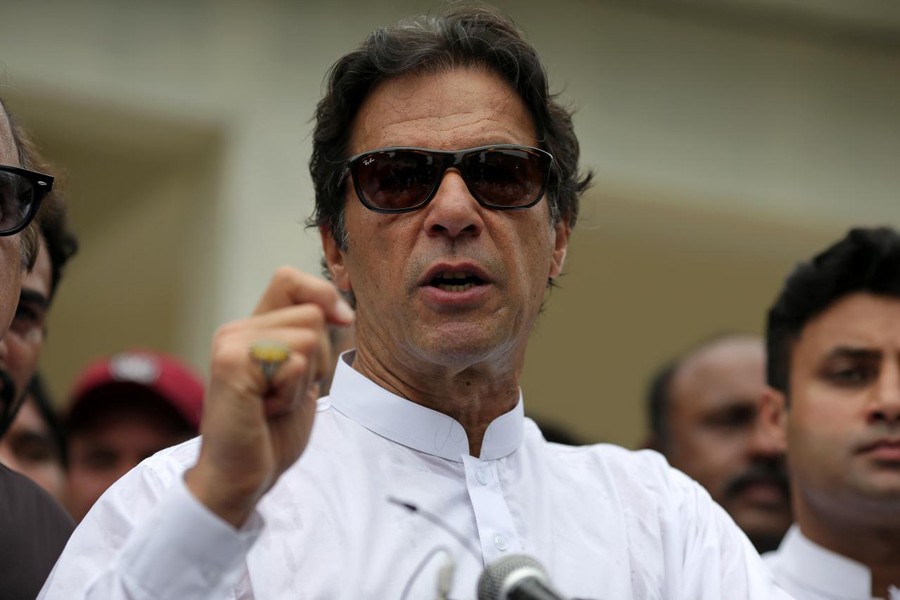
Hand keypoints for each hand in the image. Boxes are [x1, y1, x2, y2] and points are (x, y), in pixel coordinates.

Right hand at [185, 267, 353, 526]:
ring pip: (309, 337)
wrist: (241, 476)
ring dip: (304, 379)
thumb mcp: (301, 375)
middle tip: (285, 393)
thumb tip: (344, 311)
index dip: (322, 295)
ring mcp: (231, 344)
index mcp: (252, 329)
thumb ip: (312, 339)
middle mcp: (236, 330)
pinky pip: (294, 362)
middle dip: (318, 360)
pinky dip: (293, 393)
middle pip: (313, 313)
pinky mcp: (232, 364)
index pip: (290, 279)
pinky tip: (267, 411)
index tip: (340, 323)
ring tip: (274, 402)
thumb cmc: (271, 432)